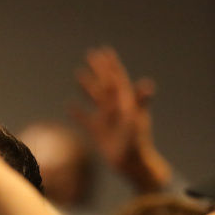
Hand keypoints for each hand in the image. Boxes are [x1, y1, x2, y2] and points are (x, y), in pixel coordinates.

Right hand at [70, 47, 171, 192]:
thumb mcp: (137, 120)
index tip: (104, 50)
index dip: (110, 64)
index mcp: (125, 102)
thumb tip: (146, 83)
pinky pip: (85, 119)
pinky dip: (77, 113)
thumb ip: (139, 101)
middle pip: (104, 84)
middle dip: (98, 69)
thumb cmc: (137, 142)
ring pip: (94, 98)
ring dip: (87, 86)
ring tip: (78, 73)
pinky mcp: (98, 132)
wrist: (132, 164)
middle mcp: (115, 107)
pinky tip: (69, 105)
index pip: (116, 78)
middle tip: (90, 54)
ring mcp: (106, 119)